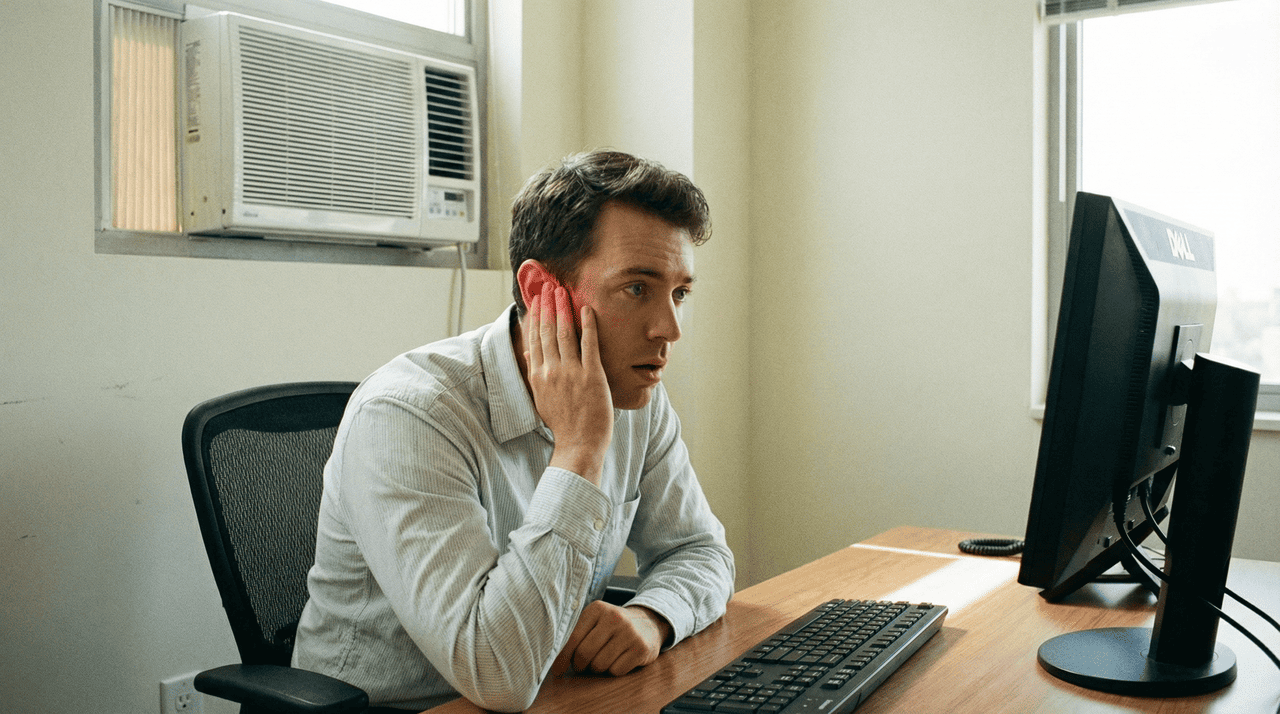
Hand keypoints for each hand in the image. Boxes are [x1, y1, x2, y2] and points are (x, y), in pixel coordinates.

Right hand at [525, 282, 613, 483]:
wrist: (579, 444)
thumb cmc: (563, 424)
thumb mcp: (542, 399)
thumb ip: (535, 375)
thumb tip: (529, 355)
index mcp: (538, 376)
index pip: (535, 339)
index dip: (535, 317)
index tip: (536, 301)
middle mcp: (551, 371)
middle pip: (548, 331)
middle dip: (548, 306)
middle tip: (548, 286)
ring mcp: (571, 372)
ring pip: (565, 333)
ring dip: (564, 309)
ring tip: (563, 292)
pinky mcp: (591, 375)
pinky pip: (589, 344)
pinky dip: (588, 324)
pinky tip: (587, 309)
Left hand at [552, 601, 671, 676]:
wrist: (649, 623)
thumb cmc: (613, 626)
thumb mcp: (595, 620)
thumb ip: (575, 634)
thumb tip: (555, 663)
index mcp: (597, 609)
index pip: (572, 638)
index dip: (562, 657)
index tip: (557, 670)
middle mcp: (614, 617)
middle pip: (584, 653)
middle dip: (580, 665)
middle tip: (582, 666)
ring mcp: (629, 633)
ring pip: (599, 665)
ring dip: (597, 668)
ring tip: (602, 660)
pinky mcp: (640, 649)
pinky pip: (616, 671)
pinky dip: (613, 671)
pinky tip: (618, 660)